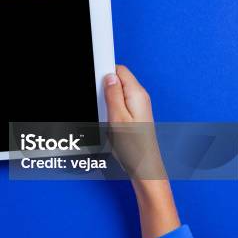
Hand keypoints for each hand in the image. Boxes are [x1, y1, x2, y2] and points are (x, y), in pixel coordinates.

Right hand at [104, 65, 179, 237]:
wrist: (143, 167)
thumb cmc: (133, 147)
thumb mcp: (117, 117)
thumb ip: (112, 94)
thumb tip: (108, 77)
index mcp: (136, 94)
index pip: (120, 70)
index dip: (105, 71)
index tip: (93, 76)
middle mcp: (140, 98)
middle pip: (119, 80)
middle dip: (104, 87)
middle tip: (98, 102)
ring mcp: (138, 107)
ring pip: (118, 93)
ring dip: (107, 99)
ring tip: (104, 115)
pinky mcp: (135, 116)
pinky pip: (120, 104)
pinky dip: (111, 108)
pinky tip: (108, 120)